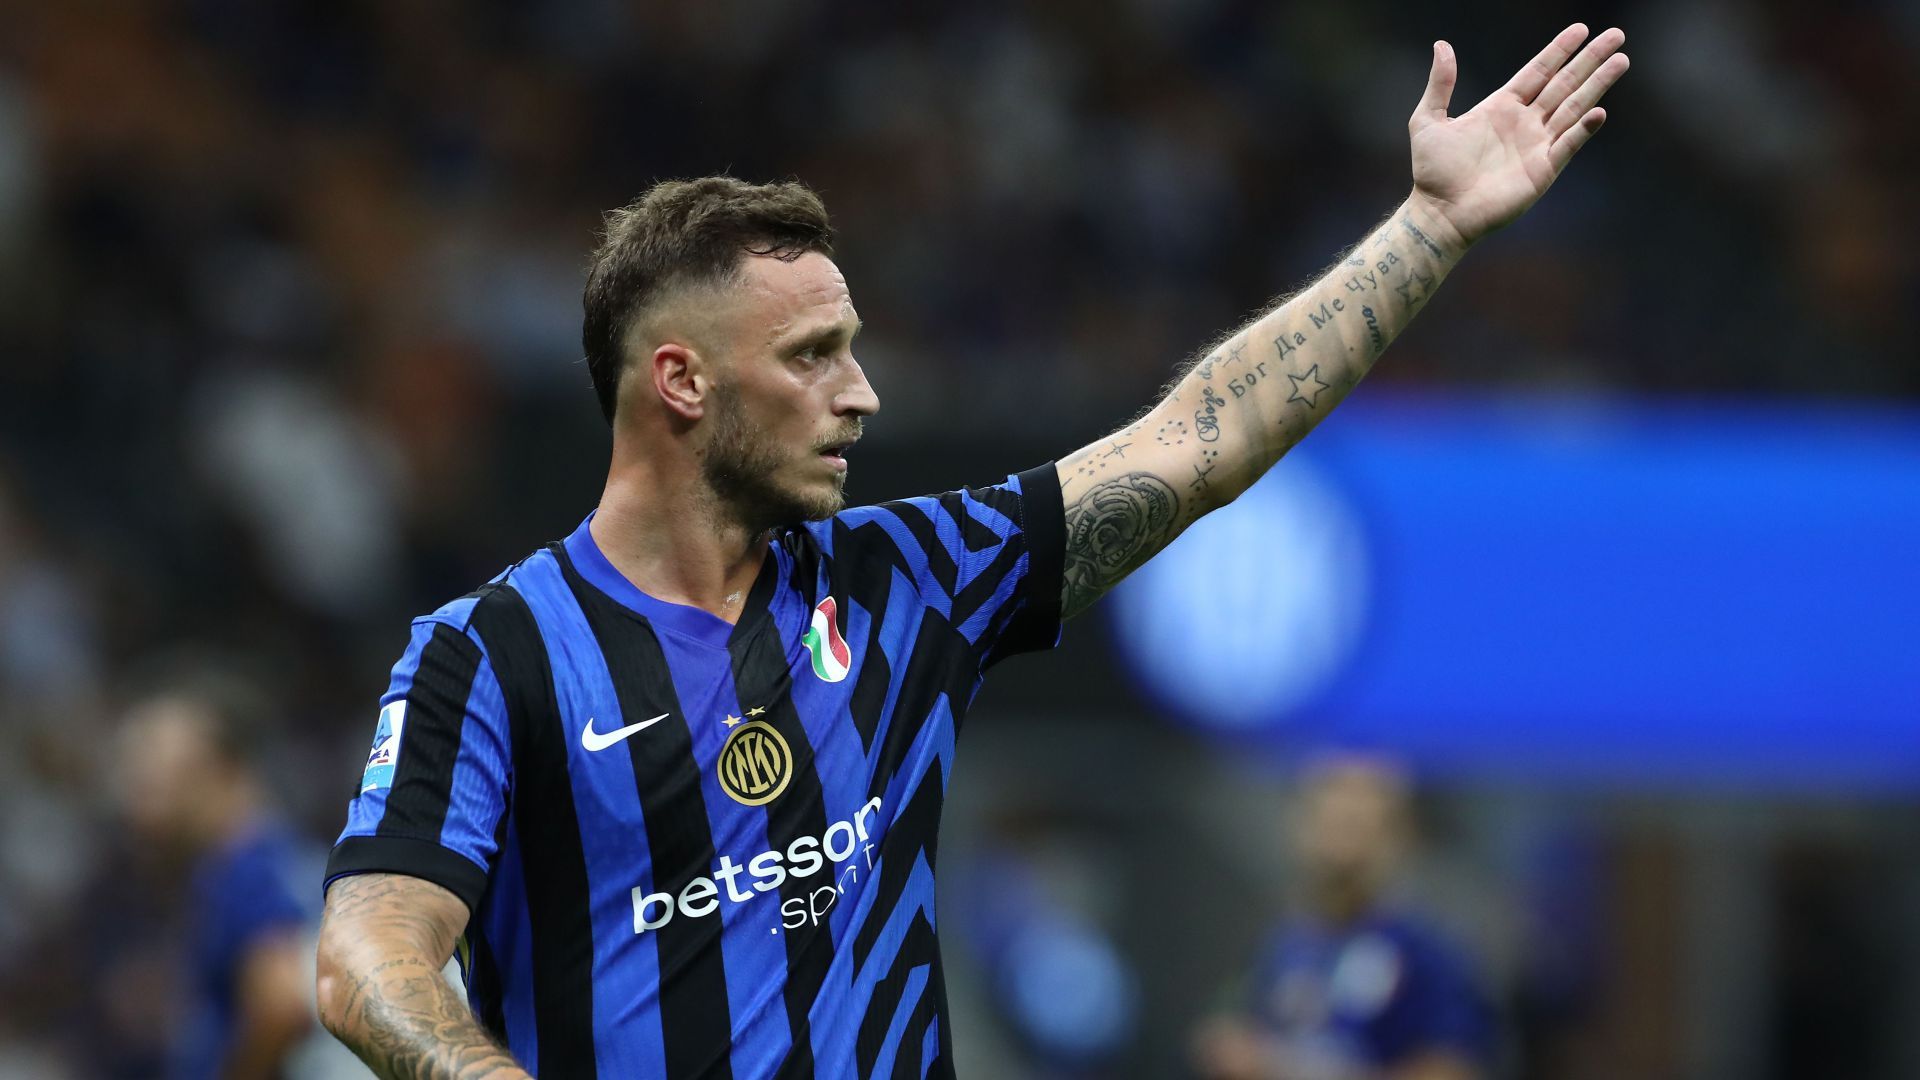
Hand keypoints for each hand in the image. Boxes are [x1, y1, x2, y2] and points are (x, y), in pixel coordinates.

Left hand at [1407, 24, 1629, 245]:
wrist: (1439, 213)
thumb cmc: (1432, 172)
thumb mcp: (1427, 120)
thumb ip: (1440, 84)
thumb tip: (1442, 45)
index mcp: (1501, 107)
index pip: (1538, 71)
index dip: (1559, 50)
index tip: (1582, 29)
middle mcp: (1524, 123)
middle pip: (1564, 83)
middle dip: (1590, 60)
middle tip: (1616, 35)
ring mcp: (1536, 145)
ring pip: (1574, 108)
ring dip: (1597, 85)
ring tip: (1620, 61)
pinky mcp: (1542, 170)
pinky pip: (1567, 145)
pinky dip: (1583, 130)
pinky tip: (1599, 111)